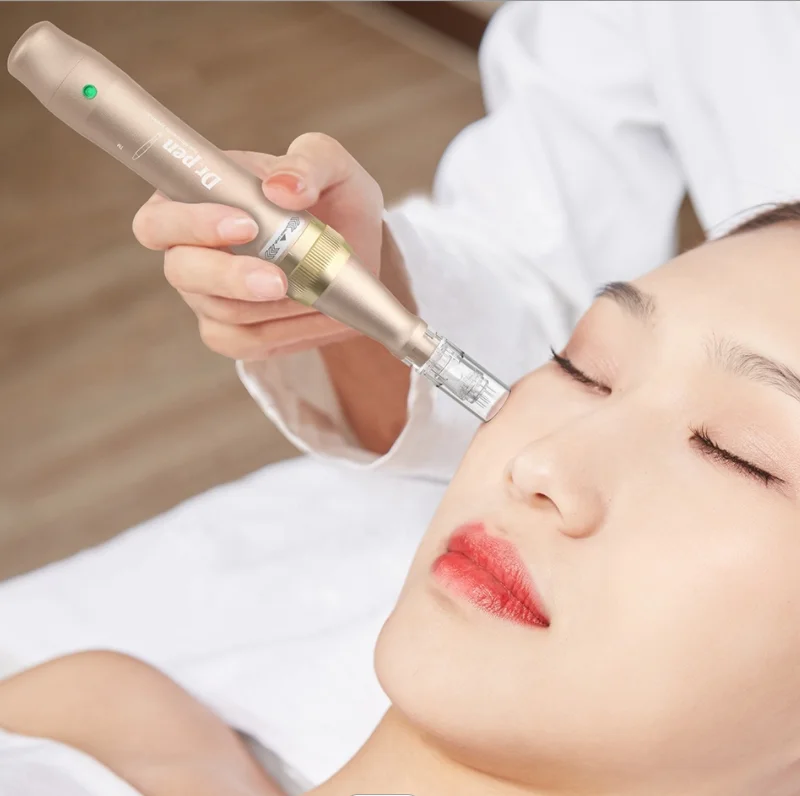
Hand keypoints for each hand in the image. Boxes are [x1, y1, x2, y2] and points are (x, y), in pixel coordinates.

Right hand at [132, 133, 385, 358]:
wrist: (364, 255)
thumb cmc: (335, 201)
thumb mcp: (334, 168)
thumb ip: (309, 163)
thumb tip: (282, 188)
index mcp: (197, 199)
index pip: (160, 218)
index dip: (191, 224)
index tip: (245, 225)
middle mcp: (190, 251)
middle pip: (182, 271)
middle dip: (231, 277)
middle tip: (279, 281)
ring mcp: (208, 296)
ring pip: (223, 310)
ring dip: (276, 306)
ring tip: (321, 291)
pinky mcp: (233, 334)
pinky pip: (248, 342)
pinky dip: (291, 330)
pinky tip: (323, 314)